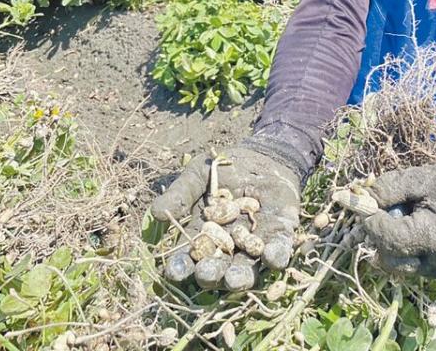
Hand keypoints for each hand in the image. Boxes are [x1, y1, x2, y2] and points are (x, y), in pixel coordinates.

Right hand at [151, 139, 300, 290]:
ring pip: (246, 268)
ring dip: (241, 276)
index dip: (180, 266)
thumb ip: (180, 194)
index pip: (188, 258)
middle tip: (206, 275)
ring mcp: (253, 245)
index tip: (174, 270)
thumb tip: (156, 212)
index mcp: (202, 237)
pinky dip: (275, 256)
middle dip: (211, 274)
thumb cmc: (224, 168)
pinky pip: (278, 251)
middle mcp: (227, 249)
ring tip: (235, 279)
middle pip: (217, 269)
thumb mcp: (198, 176)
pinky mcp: (279, 236)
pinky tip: (271, 256)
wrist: (261, 156)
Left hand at [362, 154, 435, 282]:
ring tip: (406, 214)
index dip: (369, 219)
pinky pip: (414, 265)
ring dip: (391, 241)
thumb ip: (390, 188)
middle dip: (378, 233)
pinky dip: (407, 247)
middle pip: (388, 258)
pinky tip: (418, 226)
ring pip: (399, 265)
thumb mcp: (425, 178)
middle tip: (383, 206)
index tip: (359, 200)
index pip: (387, 237)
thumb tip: (358, 198)